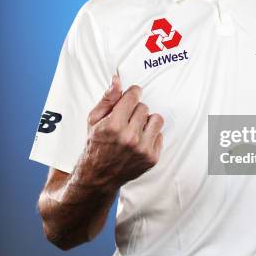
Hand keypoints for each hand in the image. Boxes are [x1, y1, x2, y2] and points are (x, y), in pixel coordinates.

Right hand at [82, 74, 163, 189]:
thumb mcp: (94, 119)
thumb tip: (117, 80)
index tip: (131, 96)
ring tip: (135, 128)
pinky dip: (151, 136)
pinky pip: (160, 135)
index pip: (134, 96)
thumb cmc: (96, 144)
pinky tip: (139, 141)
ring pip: (156, 119)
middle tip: (126, 120)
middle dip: (135, 110)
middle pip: (144, 107)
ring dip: (146, 121)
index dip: (132, 94)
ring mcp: (143, 149)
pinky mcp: (152, 158)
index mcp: (114, 125)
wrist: (98, 176)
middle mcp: (130, 137)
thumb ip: (108, 99)